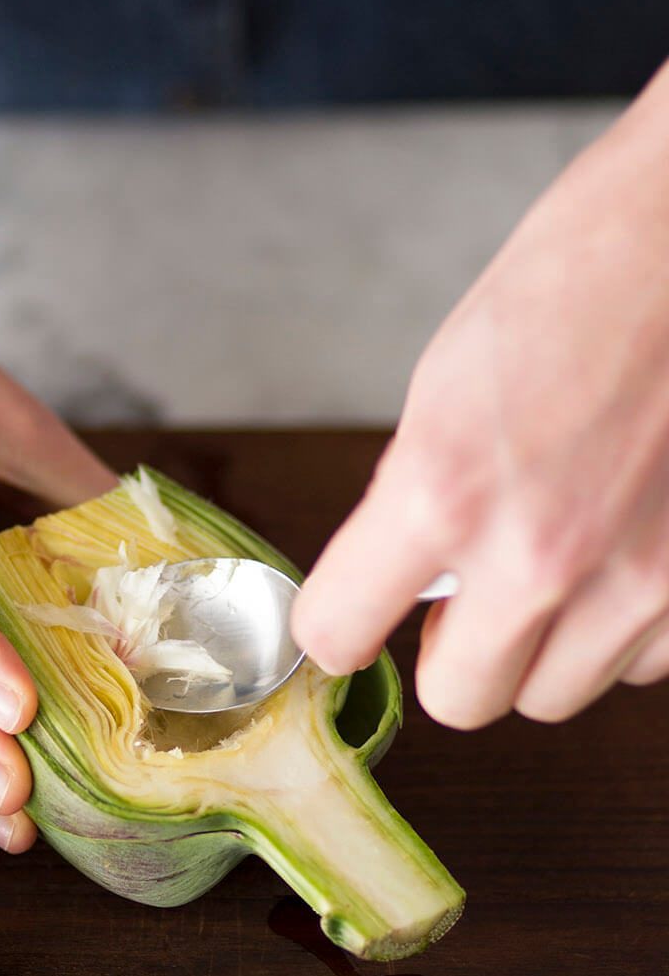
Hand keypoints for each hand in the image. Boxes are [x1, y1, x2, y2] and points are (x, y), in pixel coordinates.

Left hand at [291, 80, 668, 727]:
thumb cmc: (584, 275)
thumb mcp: (449, 379)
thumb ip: (417, 498)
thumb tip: (402, 581)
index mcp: (444, 488)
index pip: (338, 633)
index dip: (337, 625)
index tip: (348, 617)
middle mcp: (540, 555)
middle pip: (461, 700)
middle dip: (450, 655)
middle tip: (464, 596)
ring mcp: (638, 580)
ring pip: (556, 694)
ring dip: (543, 646)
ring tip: (560, 557)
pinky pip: (643, 665)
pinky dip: (625, 628)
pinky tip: (627, 554)